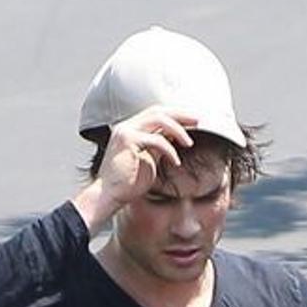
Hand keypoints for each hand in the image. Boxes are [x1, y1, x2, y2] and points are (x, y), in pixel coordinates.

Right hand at [74, 107, 196, 229]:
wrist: (109, 196)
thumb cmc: (127, 184)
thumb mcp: (148, 161)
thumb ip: (158, 148)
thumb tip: (173, 140)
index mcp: (131, 129)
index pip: (155, 114)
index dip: (175, 115)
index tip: (192, 121)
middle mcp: (127, 126)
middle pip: (158, 111)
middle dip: (180, 115)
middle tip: (197, 121)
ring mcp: (126, 131)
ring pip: (158, 119)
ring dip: (177, 129)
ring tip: (189, 142)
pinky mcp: (128, 141)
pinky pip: (156, 139)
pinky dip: (169, 149)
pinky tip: (176, 161)